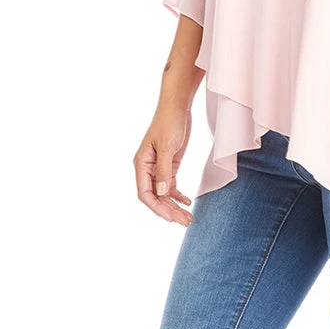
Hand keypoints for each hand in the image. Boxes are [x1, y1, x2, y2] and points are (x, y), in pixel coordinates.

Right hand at [133, 106, 193, 225]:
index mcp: (141, 164)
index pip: (145, 193)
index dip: (157, 208)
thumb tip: (160, 194)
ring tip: (188, 218)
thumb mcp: (168, 147)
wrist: (177, 106)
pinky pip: (170, 186)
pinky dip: (178, 195)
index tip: (171, 218)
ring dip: (174, 206)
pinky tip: (186, 202)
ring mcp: (158, 168)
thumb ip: (164, 171)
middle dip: (168, 211)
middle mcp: (147, 169)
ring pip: (163, 194)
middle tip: (185, 222)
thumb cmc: (169, 122)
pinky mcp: (169, 165)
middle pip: (155, 197)